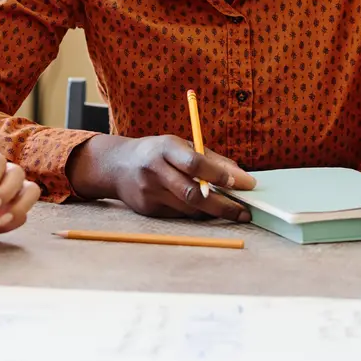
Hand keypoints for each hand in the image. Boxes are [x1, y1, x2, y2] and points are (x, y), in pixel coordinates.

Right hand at [69, 134, 255, 219]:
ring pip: (189, 208)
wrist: (116, 166)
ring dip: (213, 211)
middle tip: (244, 211)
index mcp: (165, 148)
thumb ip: (210, 158)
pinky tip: (204, 209)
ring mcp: (149, 191)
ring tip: (231, 210)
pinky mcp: (148, 209)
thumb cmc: (156, 152)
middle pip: (193, 193)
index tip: (243, 183)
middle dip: (223, 205)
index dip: (219, 174)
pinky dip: (196, 213)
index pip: (194, 163)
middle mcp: (154, 170)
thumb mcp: (179, 145)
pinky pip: (179, 215)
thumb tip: (240, 175)